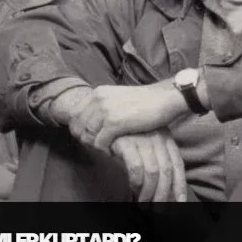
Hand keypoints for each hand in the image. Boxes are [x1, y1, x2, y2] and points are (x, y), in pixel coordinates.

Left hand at [66, 82, 188, 150]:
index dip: (80, 128)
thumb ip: (105, 106)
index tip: (90, 137)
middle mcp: (98, 99)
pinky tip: (115, 149)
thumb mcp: (119, 98)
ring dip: (97, 145)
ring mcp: (105, 110)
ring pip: (88, 135)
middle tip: (100, 145)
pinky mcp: (115, 123)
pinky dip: (106, 149)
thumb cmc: (146, 102)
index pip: (75, 114)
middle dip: (87, 138)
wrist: (166, 99)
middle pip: (79, 126)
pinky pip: (100, 142)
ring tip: (108, 147)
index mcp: (98, 92)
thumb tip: (92, 121)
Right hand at [110, 130, 187, 202]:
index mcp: (165, 138)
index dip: (180, 185)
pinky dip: (136, 183)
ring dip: (149, 192)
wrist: (106, 122)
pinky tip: (133, 190)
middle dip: (164, 193)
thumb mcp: (148, 141)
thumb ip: (158, 157)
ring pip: (153, 172)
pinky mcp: (126, 143)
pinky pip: (136, 168)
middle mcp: (157, 138)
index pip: (177, 164)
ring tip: (144, 204)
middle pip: (166, 171)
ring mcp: (142, 140)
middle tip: (159, 209)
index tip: (180, 202)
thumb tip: (167, 187)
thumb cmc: (126, 135)